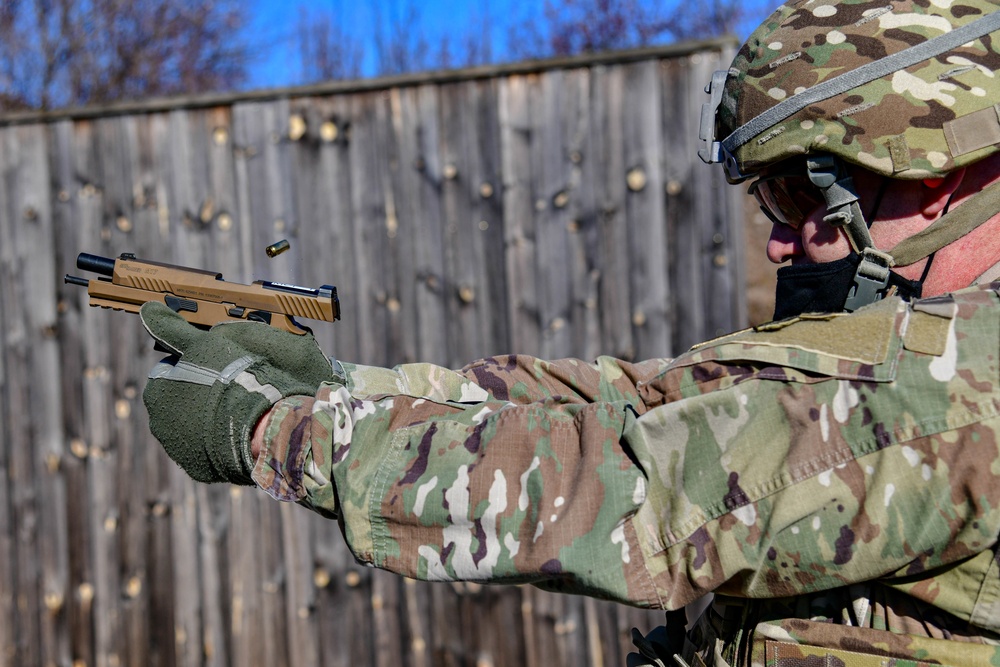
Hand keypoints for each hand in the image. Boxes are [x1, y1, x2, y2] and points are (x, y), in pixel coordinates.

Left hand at [140, 302, 333, 484]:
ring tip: (240, 408)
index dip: (196, 365)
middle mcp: (159, 423)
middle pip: (180, 401)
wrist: (262, 425)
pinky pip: (208, 449)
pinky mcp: (200, 468)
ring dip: (210, 417)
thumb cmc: (232, 378)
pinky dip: (220, 440)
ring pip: (193, 425)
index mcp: (157, 390)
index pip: (171, 371)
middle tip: (232, 386)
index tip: (218, 365)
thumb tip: (148, 309)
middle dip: (200, 393)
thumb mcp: (204, 343)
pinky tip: (240, 429)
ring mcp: (178, 449)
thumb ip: (173, 328)